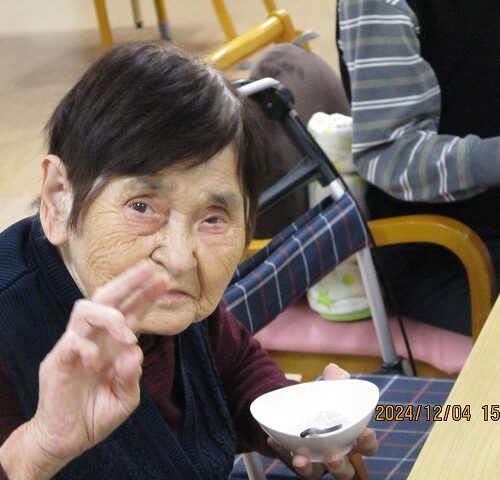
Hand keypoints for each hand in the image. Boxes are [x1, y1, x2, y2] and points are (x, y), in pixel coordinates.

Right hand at [1, 261, 167, 478]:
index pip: (131, 310)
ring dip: (111, 317)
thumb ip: (131, 376)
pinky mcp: (57, 361)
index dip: (146, 295)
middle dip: (129, 281)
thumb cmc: (96, 415)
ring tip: (129, 336)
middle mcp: (95, 338)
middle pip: (107, 297)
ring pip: (85, 310)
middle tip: (151, 269)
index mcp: (114, 343)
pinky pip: (71, 342)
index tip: (164, 281)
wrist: (67, 440)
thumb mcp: (124, 398)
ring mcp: (74, 347)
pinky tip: (98, 364)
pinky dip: (88, 348)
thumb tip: (135, 351)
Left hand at [268, 363, 377, 479]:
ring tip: (301, 458)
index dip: (368, 443)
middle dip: (340, 466)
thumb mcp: (332, 388)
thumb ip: (336, 379)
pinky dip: (281, 451)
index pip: (367, 446)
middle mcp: (337, 454)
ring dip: (309, 467)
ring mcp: (316, 460)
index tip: (364, 434)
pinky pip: (288, 459)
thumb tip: (333, 370)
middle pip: (345, 470)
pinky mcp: (297, 459)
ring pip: (317, 472)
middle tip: (332, 457)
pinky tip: (274, 440)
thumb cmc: (325, 400)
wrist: (300, 405)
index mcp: (352, 437)